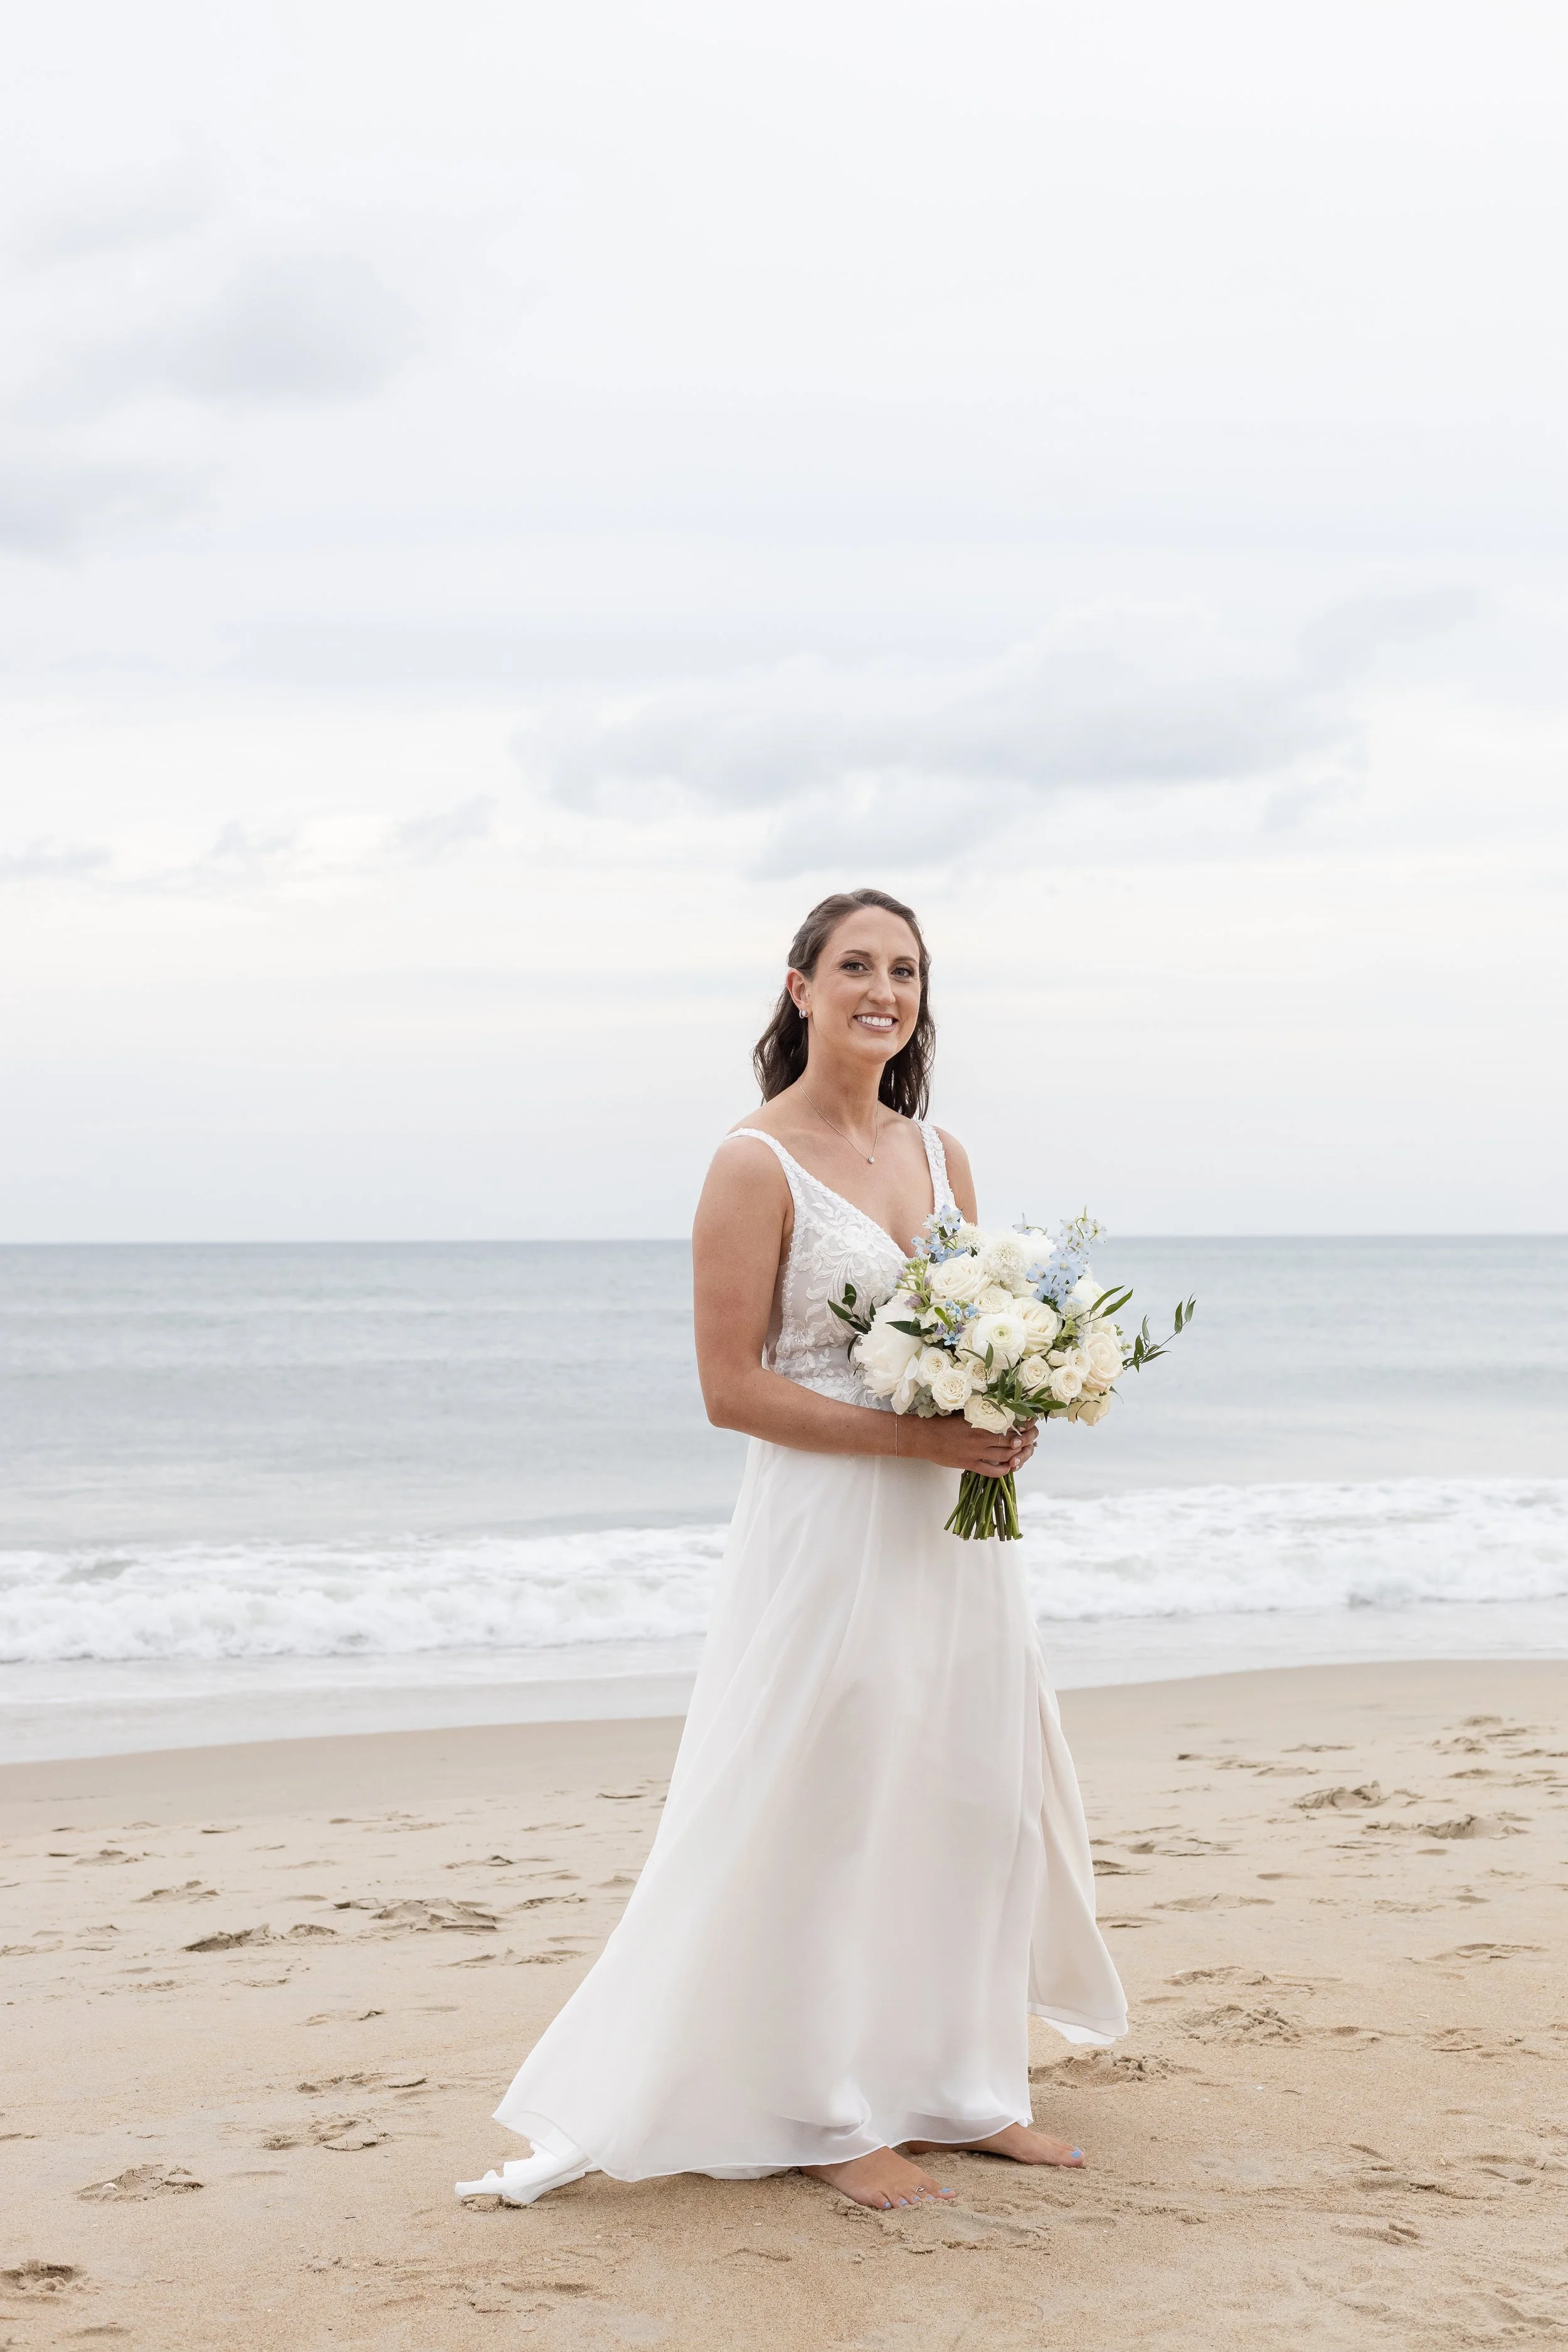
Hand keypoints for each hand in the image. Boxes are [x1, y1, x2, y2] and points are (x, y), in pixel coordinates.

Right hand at [908, 1413, 1037, 1480]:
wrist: (925, 1437)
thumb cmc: (943, 1421)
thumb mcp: (965, 1412)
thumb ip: (982, 1412)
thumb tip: (1000, 1408)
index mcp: (982, 1420)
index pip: (1011, 1422)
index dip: (1025, 1424)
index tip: (1033, 1423)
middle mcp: (982, 1436)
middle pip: (1013, 1440)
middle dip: (1027, 1440)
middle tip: (1032, 1438)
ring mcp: (977, 1452)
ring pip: (1006, 1456)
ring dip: (1018, 1455)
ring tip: (1023, 1452)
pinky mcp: (970, 1464)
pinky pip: (992, 1470)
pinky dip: (1004, 1470)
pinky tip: (1009, 1467)